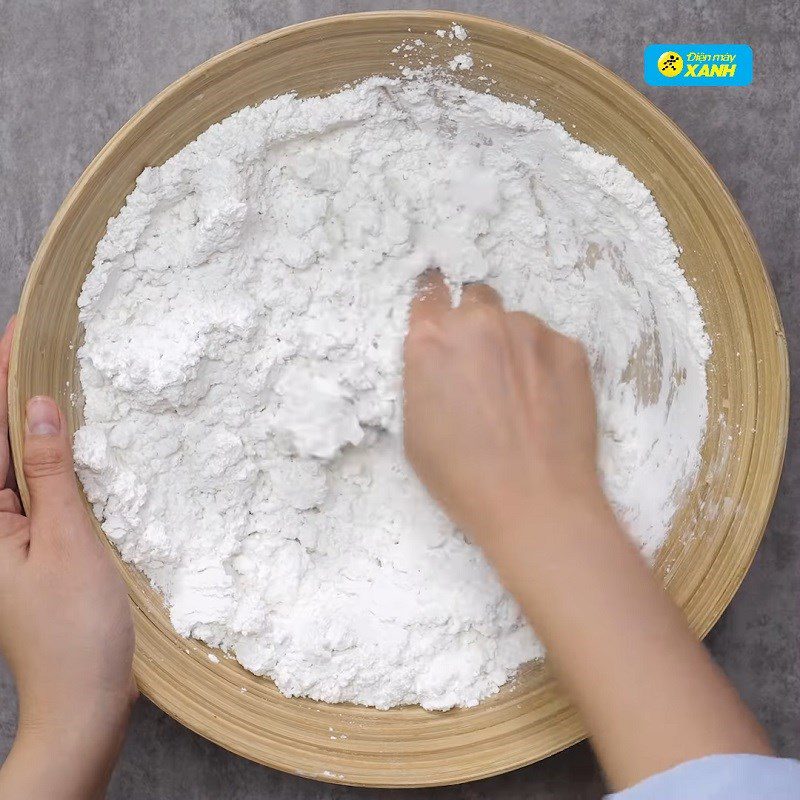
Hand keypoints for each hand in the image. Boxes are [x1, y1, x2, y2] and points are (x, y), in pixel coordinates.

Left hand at [0, 317, 135, 799]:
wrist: (83, 700)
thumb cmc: (74, 630)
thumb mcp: (67, 542)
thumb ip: (50, 472)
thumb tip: (40, 406)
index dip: (0, 379)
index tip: (19, 333)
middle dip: (11, 389)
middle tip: (35, 339)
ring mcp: (9, 536)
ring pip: (16, 462)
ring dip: (31, 418)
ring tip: (51, 371)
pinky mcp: (35, 547)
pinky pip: (37, 488)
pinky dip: (50, 455)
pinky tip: (69, 435)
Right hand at [403, 270, 602, 555]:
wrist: (536, 503)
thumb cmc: (463, 477)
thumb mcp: (414, 429)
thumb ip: (423, 376)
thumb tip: (439, 361)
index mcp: (432, 339)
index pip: (428, 292)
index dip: (434, 306)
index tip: (442, 318)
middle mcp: (480, 322)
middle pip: (475, 299)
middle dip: (475, 325)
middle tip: (482, 367)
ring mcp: (530, 331)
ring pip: (515, 324)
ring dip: (512, 347)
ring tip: (520, 397)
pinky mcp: (570, 347)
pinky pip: (549, 345)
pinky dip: (544, 365)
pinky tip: (546, 404)